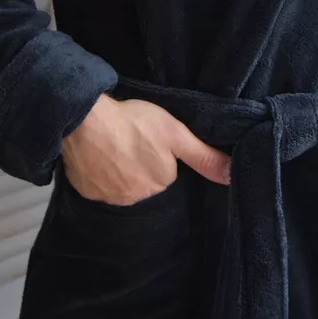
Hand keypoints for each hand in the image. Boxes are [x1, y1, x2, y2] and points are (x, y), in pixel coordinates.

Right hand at [60, 93, 231, 204]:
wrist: (85, 119)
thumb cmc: (134, 122)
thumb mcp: (176, 133)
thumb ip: (204, 156)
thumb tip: (232, 176)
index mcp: (161, 184)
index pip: (166, 175)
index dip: (161, 157)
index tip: (153, 142)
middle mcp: (137, 199)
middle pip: (145, 184)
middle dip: (142, 167)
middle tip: (133, 142)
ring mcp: (110, 198)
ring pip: (123, 187)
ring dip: (121, 173)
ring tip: (116, 148)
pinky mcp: (87, 194)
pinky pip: (100, 188)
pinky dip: (100, 176)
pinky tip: (99, 157)